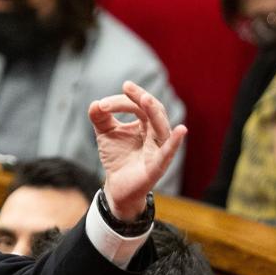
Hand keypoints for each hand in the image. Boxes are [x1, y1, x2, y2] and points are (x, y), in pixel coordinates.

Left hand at [90, 80, 186, 219]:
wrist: (116, 187)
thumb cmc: (117, 157)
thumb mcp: (106, 133)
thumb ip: (100, 118)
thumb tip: (94, 104)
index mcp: (146, 124)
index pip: (138, 107)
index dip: (122, 101)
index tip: (102, 104)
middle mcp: (156, 134)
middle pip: (153, 112)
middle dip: (141, 99)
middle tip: (127, 87)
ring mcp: (159, 150)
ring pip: (162, 128)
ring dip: (154, 112)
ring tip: (145, 99)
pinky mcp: (157, 167)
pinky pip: (168, 153)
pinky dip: (174, 142)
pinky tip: (181, 130)